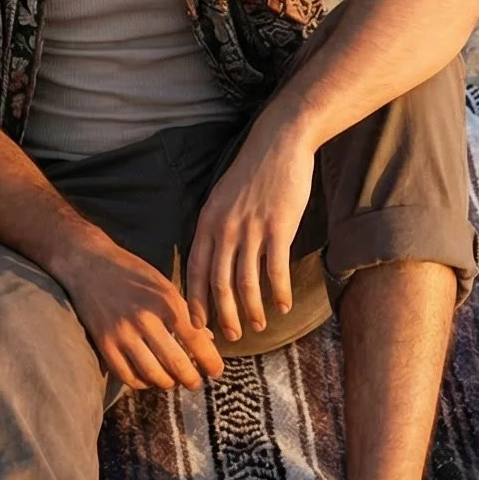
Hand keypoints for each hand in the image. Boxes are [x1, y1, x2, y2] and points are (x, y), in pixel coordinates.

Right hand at [61, 232, 223, 392]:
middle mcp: (145, 319)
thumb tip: (206, 340)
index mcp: (166, 301)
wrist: (87, 263)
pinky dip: (143, 383)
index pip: (196, 340)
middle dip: (192, 379)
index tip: (216, 371)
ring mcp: (122, 334)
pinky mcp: (104, 344)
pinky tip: (149, 378)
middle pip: (177, 364)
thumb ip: (184, 312)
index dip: (210, 361)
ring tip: (173, 380)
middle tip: (196, 382)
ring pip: (154, 375)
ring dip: (169, 383)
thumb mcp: (163, 285)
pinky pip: (128, 376)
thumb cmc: (130, 272)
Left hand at [186, 116, 315, 343]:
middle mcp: (224, 229)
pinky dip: (279, 292)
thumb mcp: (222, 197)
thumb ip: (217, 226)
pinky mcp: (278, 228)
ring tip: (258, 326)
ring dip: (251, 310)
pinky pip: (275, 270)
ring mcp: (251, 229)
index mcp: (207, 222)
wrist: (279, 143)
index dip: (195, 300)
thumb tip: (214, 257)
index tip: (197, 324)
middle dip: (222, 315)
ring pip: (246, 283)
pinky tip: (283, 306)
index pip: (194, 270)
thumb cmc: (253, 171)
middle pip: (218, 283)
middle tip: (230, 336)